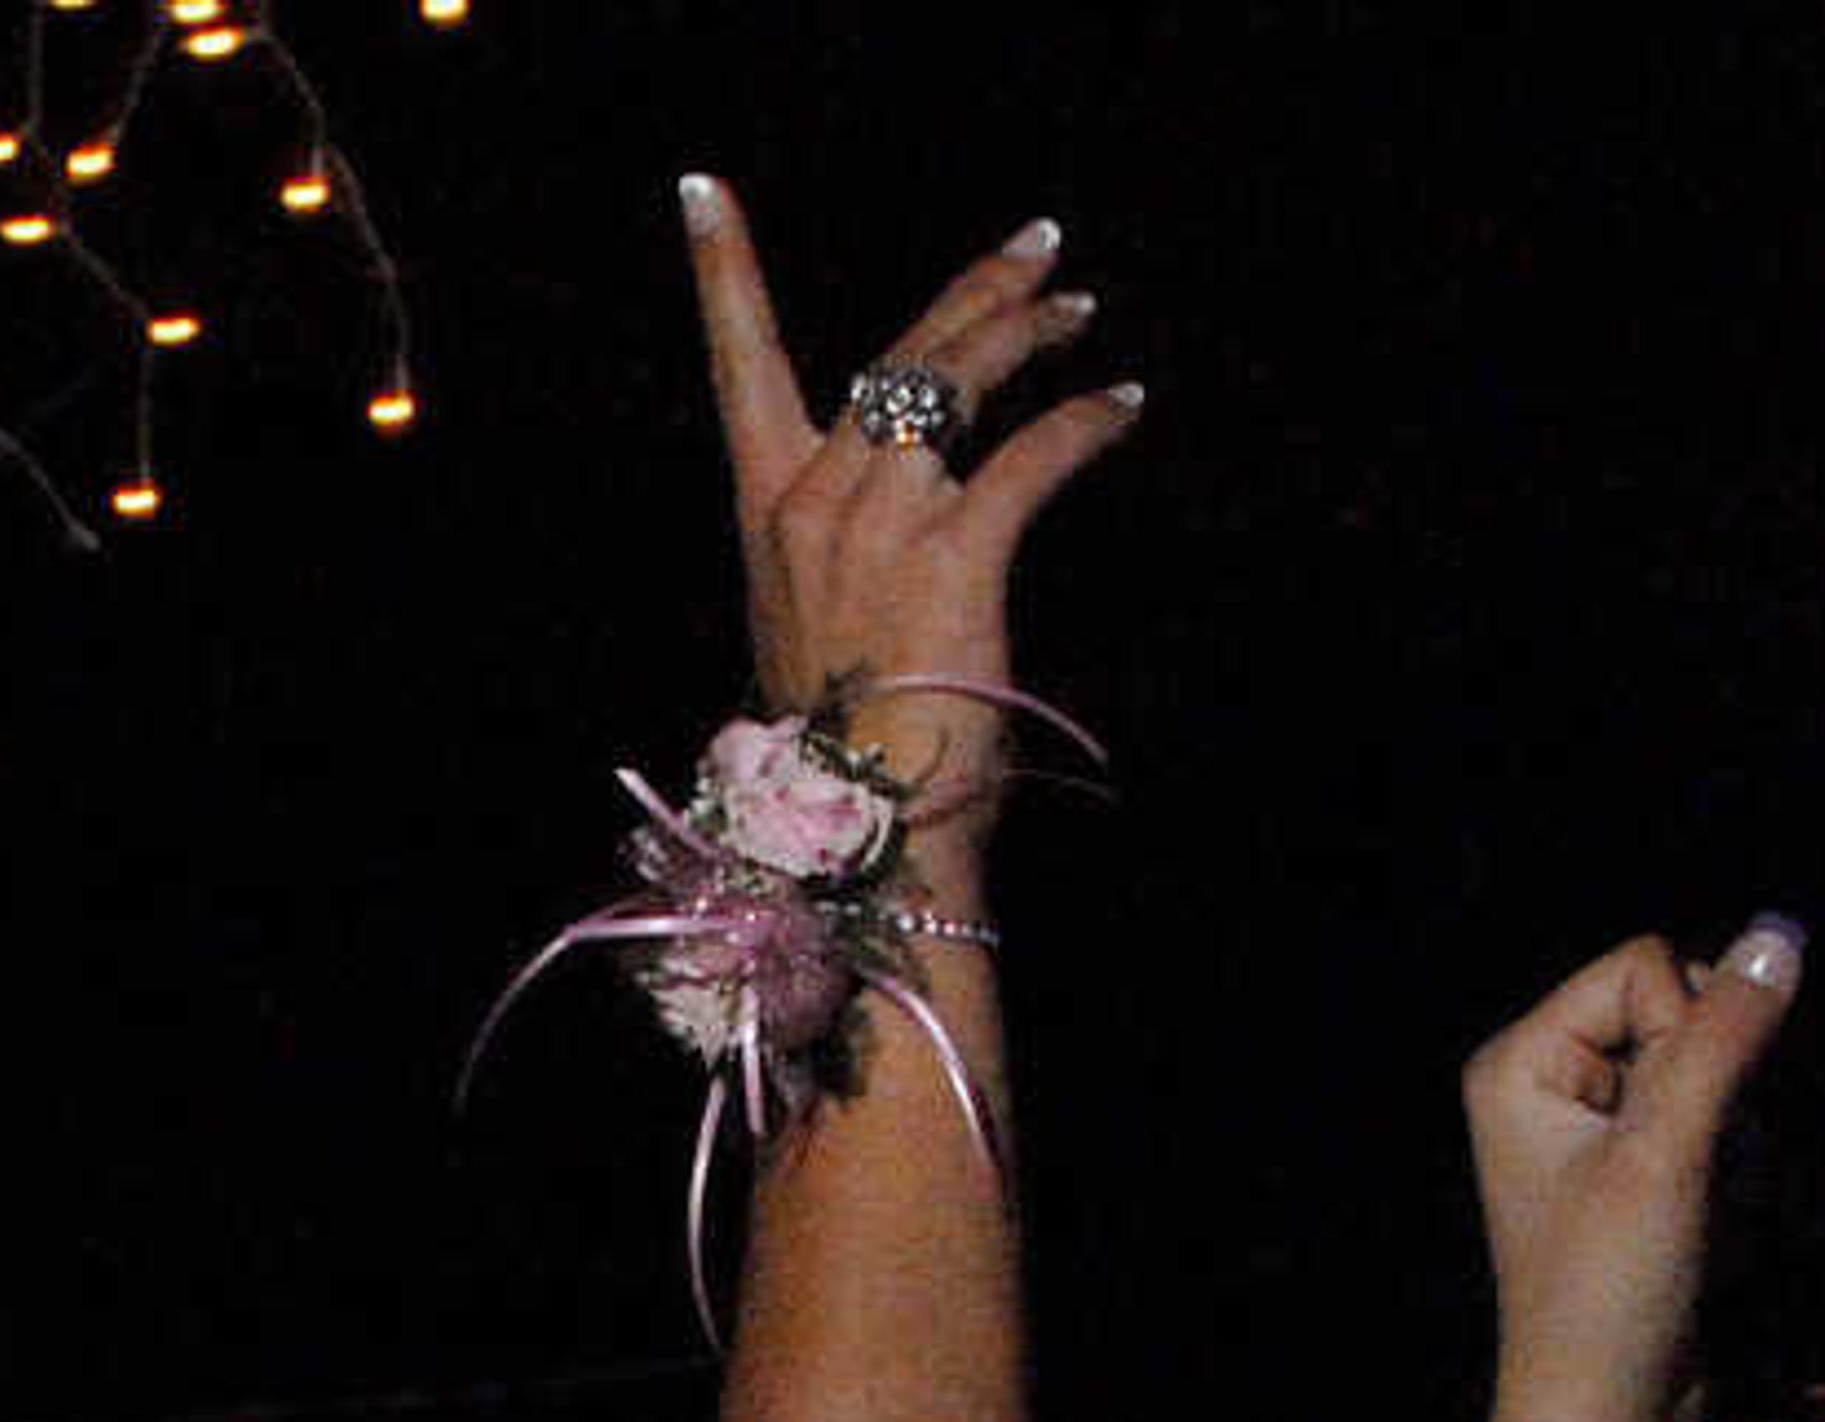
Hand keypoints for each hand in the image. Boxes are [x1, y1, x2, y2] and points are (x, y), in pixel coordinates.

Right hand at [681, 180, 1138, 843]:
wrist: (866, 829)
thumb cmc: (849, 752)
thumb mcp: (815, 631)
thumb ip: (841, 554)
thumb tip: (896, 514)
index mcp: (769, 510)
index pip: (736, 364)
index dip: (722, 270)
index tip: (705, 189)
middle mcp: (816, 498)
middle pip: (898, 353)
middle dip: (976, 289)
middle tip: (1040, 251)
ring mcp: (882, 521)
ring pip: (958, 381)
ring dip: (1031, 336)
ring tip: (1081, 315)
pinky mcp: (955, 552)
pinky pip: (1028, 454)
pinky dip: (1084, 421)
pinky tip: (1120, 403)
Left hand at [1459, 918, 1804, 1421]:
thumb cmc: (1606, 1297)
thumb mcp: (1666, 1152)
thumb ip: (1722, 1036)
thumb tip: (1780, 935)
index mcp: (1522, 1061)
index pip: (1649, 967)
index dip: (1690, 1034)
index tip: (1667, 1130)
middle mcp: (1550, 1084)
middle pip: (1687, 1015)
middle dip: (1719, 1091)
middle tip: (1684, 1176)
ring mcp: (1597, 1132)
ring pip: (1718, 1076)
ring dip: (1734, 1140)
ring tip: (1692, 1215)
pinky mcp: (1640, 1177)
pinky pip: (1720, 1130)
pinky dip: (1733, 1176)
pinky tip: (1704, 1233)